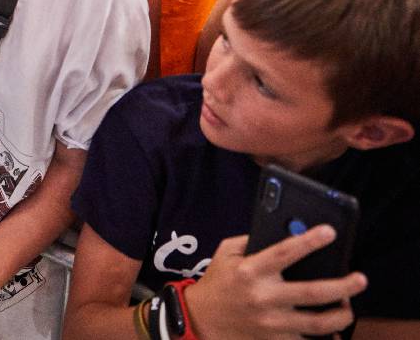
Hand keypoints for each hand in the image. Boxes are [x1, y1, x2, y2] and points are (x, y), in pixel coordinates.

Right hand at [184, 227, 365, 339]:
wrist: (201, 319)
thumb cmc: (217, 281)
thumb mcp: (225, 252)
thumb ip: (251, 240)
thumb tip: (285, 231)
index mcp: (250, 271)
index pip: (285, 252)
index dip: (309, 241)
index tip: (330, 232)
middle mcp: (263, 297)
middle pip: (313, 293)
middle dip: (342, 286)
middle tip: (360, 278)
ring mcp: (271, 322)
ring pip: (318, 323)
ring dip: (341, 315)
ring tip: (349, 305)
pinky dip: (326, 337)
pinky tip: (334, 329)